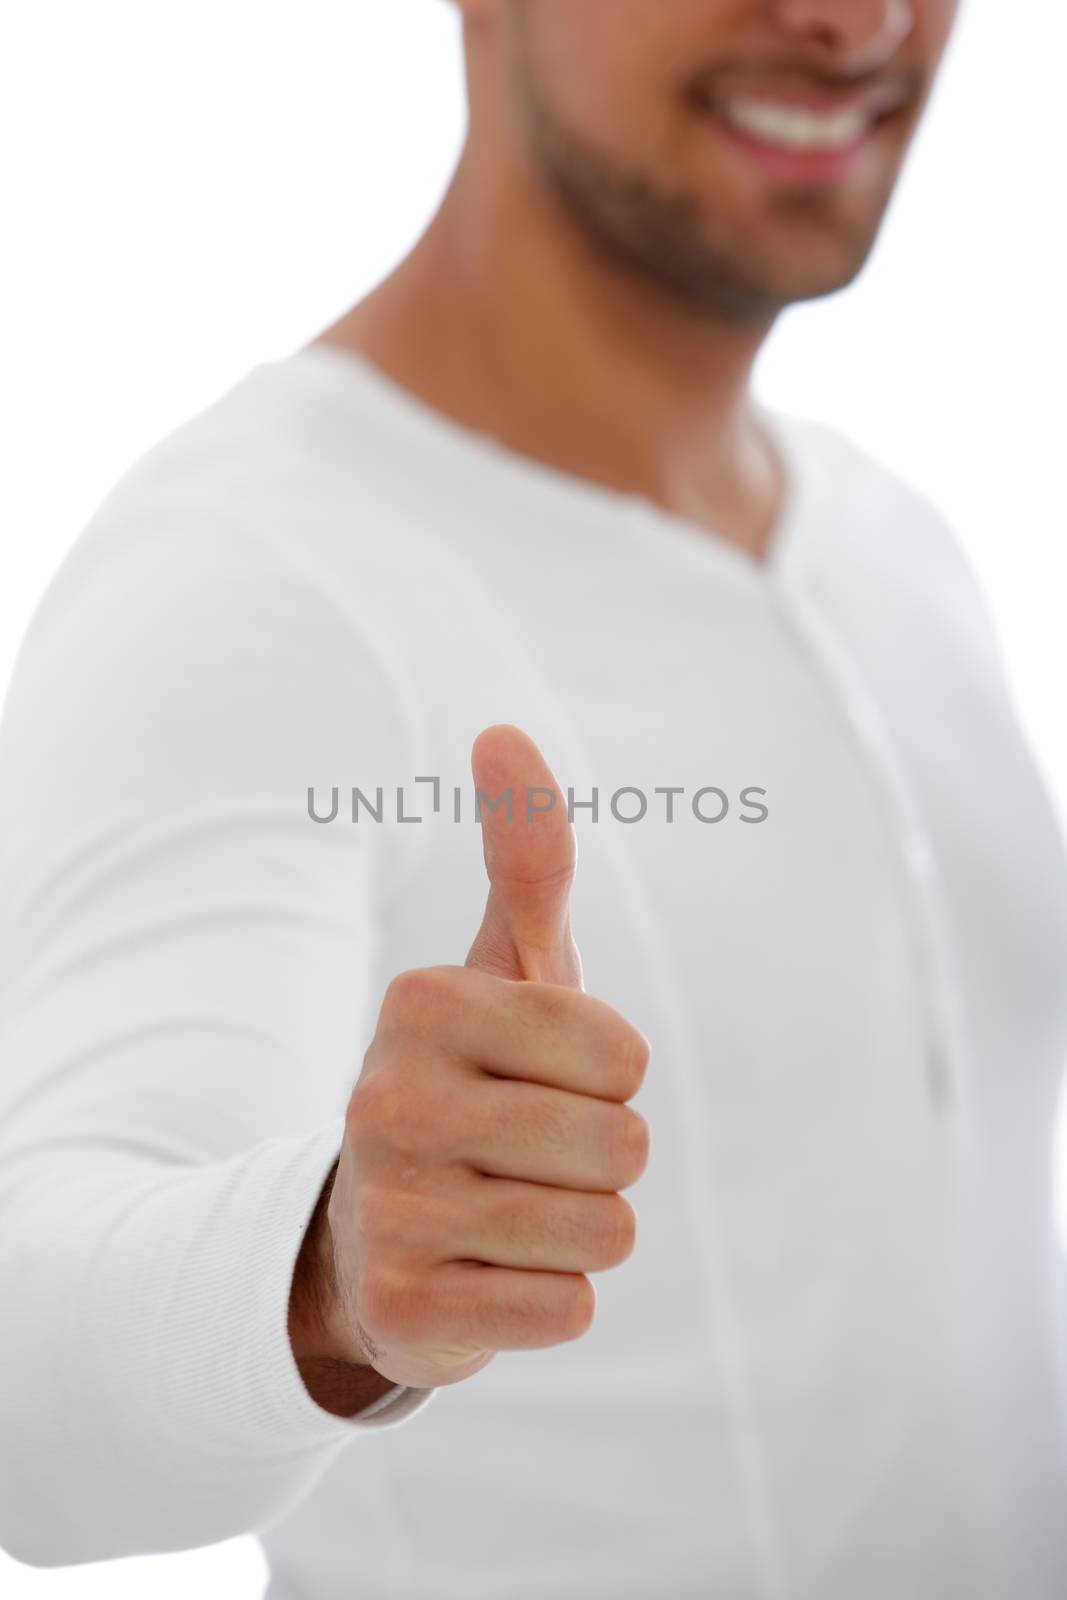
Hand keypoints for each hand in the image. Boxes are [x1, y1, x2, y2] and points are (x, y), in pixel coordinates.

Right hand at [318, 723, 650, 1390]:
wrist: (375, 1231)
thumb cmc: (471, 1080)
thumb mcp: (504, 970)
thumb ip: (526, 858)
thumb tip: (505, 729)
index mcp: (421, 1004)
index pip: (624, 1055)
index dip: (607, 1076)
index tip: (541, 1079)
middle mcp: (386, 1101)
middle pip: (623, 1148)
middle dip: (601, 1158)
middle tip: (524, 1153)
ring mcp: (389, 1213)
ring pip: (605, 1233)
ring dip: (581, 1229)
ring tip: (507, 1211)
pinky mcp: (406, 1314)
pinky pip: (568, 1309)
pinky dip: (550, 1297)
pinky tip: (486, 1274)